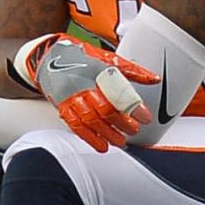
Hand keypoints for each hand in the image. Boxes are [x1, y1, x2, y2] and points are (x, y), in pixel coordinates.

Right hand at [32, 38, 156, 149]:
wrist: (49, 58)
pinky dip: (90, 138)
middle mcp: (82, 83)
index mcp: (97, 70)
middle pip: (104, 107)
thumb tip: (154, 79)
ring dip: (107, 133)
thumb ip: (132, 70)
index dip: (133, 105)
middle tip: (134, 130)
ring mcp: (71, 96)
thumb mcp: (108, 59)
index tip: (145, 117)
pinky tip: (102, 146)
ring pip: (90, 119)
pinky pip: (75, 125)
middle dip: (121, 122)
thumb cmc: (82, 58)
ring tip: (121, 142)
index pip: (118, 90)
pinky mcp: (62, 107)